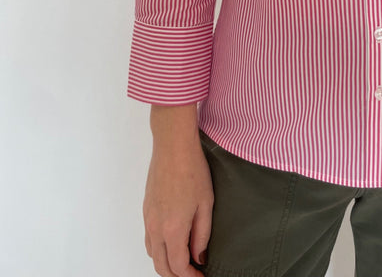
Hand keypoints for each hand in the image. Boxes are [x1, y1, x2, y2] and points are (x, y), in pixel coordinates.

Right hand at [143, 133, 213, 275]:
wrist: (173, 146)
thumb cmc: (192, 170)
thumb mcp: (206, 204)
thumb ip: (202, 234)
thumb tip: (199, 256)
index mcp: (172, 229)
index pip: (178, 266)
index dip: (190, 276)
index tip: (201, 275)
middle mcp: (156, 228)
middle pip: (160, 266)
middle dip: (176, 276)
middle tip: (192, 273)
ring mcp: (148, 218)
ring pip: (152, 254)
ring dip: (165, 264)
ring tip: (183, 262)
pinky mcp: (146, 209)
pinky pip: (148, 239)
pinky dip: (158, 249)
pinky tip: (171, 243)